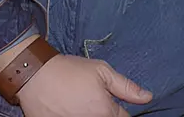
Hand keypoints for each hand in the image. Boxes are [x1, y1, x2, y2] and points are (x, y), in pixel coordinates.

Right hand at [17, 54, 151, 116]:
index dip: (122, 111)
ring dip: (90, 114)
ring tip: (79, 103)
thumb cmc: (70, 71)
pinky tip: (69, 108)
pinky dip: (74, 116)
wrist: (36, 76)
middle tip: (91, 100)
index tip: (113, 104)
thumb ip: (126, 87)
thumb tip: (148, 97)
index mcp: (105, 112)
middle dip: (105, 113)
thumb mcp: (102, 72)